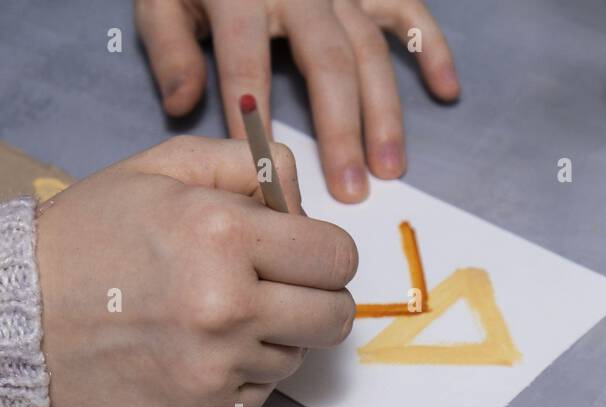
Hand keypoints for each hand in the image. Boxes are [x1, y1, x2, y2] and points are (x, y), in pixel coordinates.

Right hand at [35, 136, 357, 406]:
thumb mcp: (161, 168)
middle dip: (313, 299)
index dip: (323, 253)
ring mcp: (215, 373)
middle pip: (334, 318)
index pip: (338, 256)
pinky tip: (188, 354)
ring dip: (267, 339)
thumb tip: (303, 202)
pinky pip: (257, 398)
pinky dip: (236, 378)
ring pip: (294, 359)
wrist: (13, 317)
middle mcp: (228, 310)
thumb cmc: (86, 237)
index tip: (299, 255)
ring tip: (207, 320)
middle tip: (272, 291)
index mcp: (225, 236)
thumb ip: (248, 166)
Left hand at [135, 0, 459, 202]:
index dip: (257, 119)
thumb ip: (167, 50)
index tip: (268, 174)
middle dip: (342, 130)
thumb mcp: (159, 0)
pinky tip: (446, 91)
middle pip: (328, 63)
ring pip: (370, 49)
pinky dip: (431, 47)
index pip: (248, 62)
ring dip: (385, 112)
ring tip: (390, 169)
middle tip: (349, 190)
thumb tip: (183, 104)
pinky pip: (406, 9)